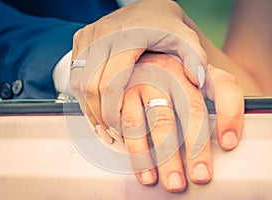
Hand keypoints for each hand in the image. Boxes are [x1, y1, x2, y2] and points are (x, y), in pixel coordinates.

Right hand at [70, 0, 207, 142]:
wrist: (148, 6)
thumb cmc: (166, 25)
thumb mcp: (186, 38)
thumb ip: (195, 59)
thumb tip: (197, 83)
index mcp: (127, 37)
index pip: (110, 85)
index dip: (112, 113)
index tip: (121, 131)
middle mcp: (102, 35)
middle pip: (89, 87)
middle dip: (98, 116)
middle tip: (110, 134)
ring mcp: (89, 35)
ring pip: (77, 82)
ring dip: (88, 107)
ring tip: (102, 126)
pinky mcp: (82, 38)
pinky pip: (74, 73)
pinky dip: (83, 95)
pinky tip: (96, 107)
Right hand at [121, 52, 243, 192]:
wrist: (131, 58)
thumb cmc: (165, 77)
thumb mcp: (188, 78)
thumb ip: (209, 98)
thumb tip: (224, 140)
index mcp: (196, 69)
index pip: (224, 86)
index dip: (231, 115)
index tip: (229, 144)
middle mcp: (174, 72)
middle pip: (192, 110)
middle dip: (197, 147)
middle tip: (200, 176)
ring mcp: (147, 81)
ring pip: (160, 121)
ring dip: (167, 156)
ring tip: (173, 182)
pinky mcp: (122, 93)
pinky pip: (131, 125)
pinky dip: (139, 153)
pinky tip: (146, 172)